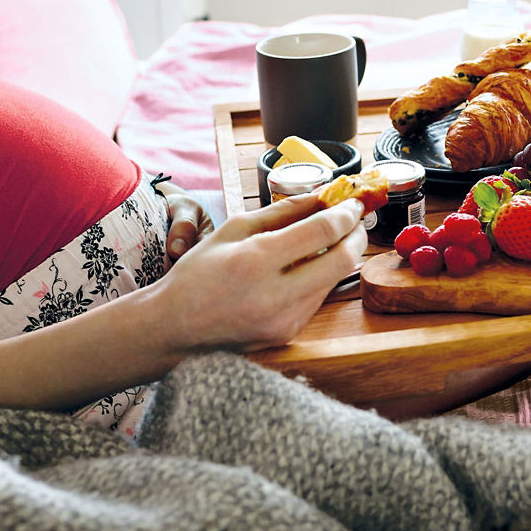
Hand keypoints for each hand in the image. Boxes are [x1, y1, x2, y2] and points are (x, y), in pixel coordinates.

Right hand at [151, 193, 366, 351]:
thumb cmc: (198, 273)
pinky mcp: (288, 334)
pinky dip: (320, 277)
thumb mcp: (233, 229)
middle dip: (356, 235)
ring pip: (333, 280)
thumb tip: (320, 196)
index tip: (353, 202)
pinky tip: (307, 266)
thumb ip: (281, 211)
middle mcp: (275, 295)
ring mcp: (284, 320)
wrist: (173, 329)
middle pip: (343, 260)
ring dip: (340, 256)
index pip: (322, 232)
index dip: (345, 213)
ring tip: (330, 238)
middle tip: (355, 220)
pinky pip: (317, 298)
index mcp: (256, 261)